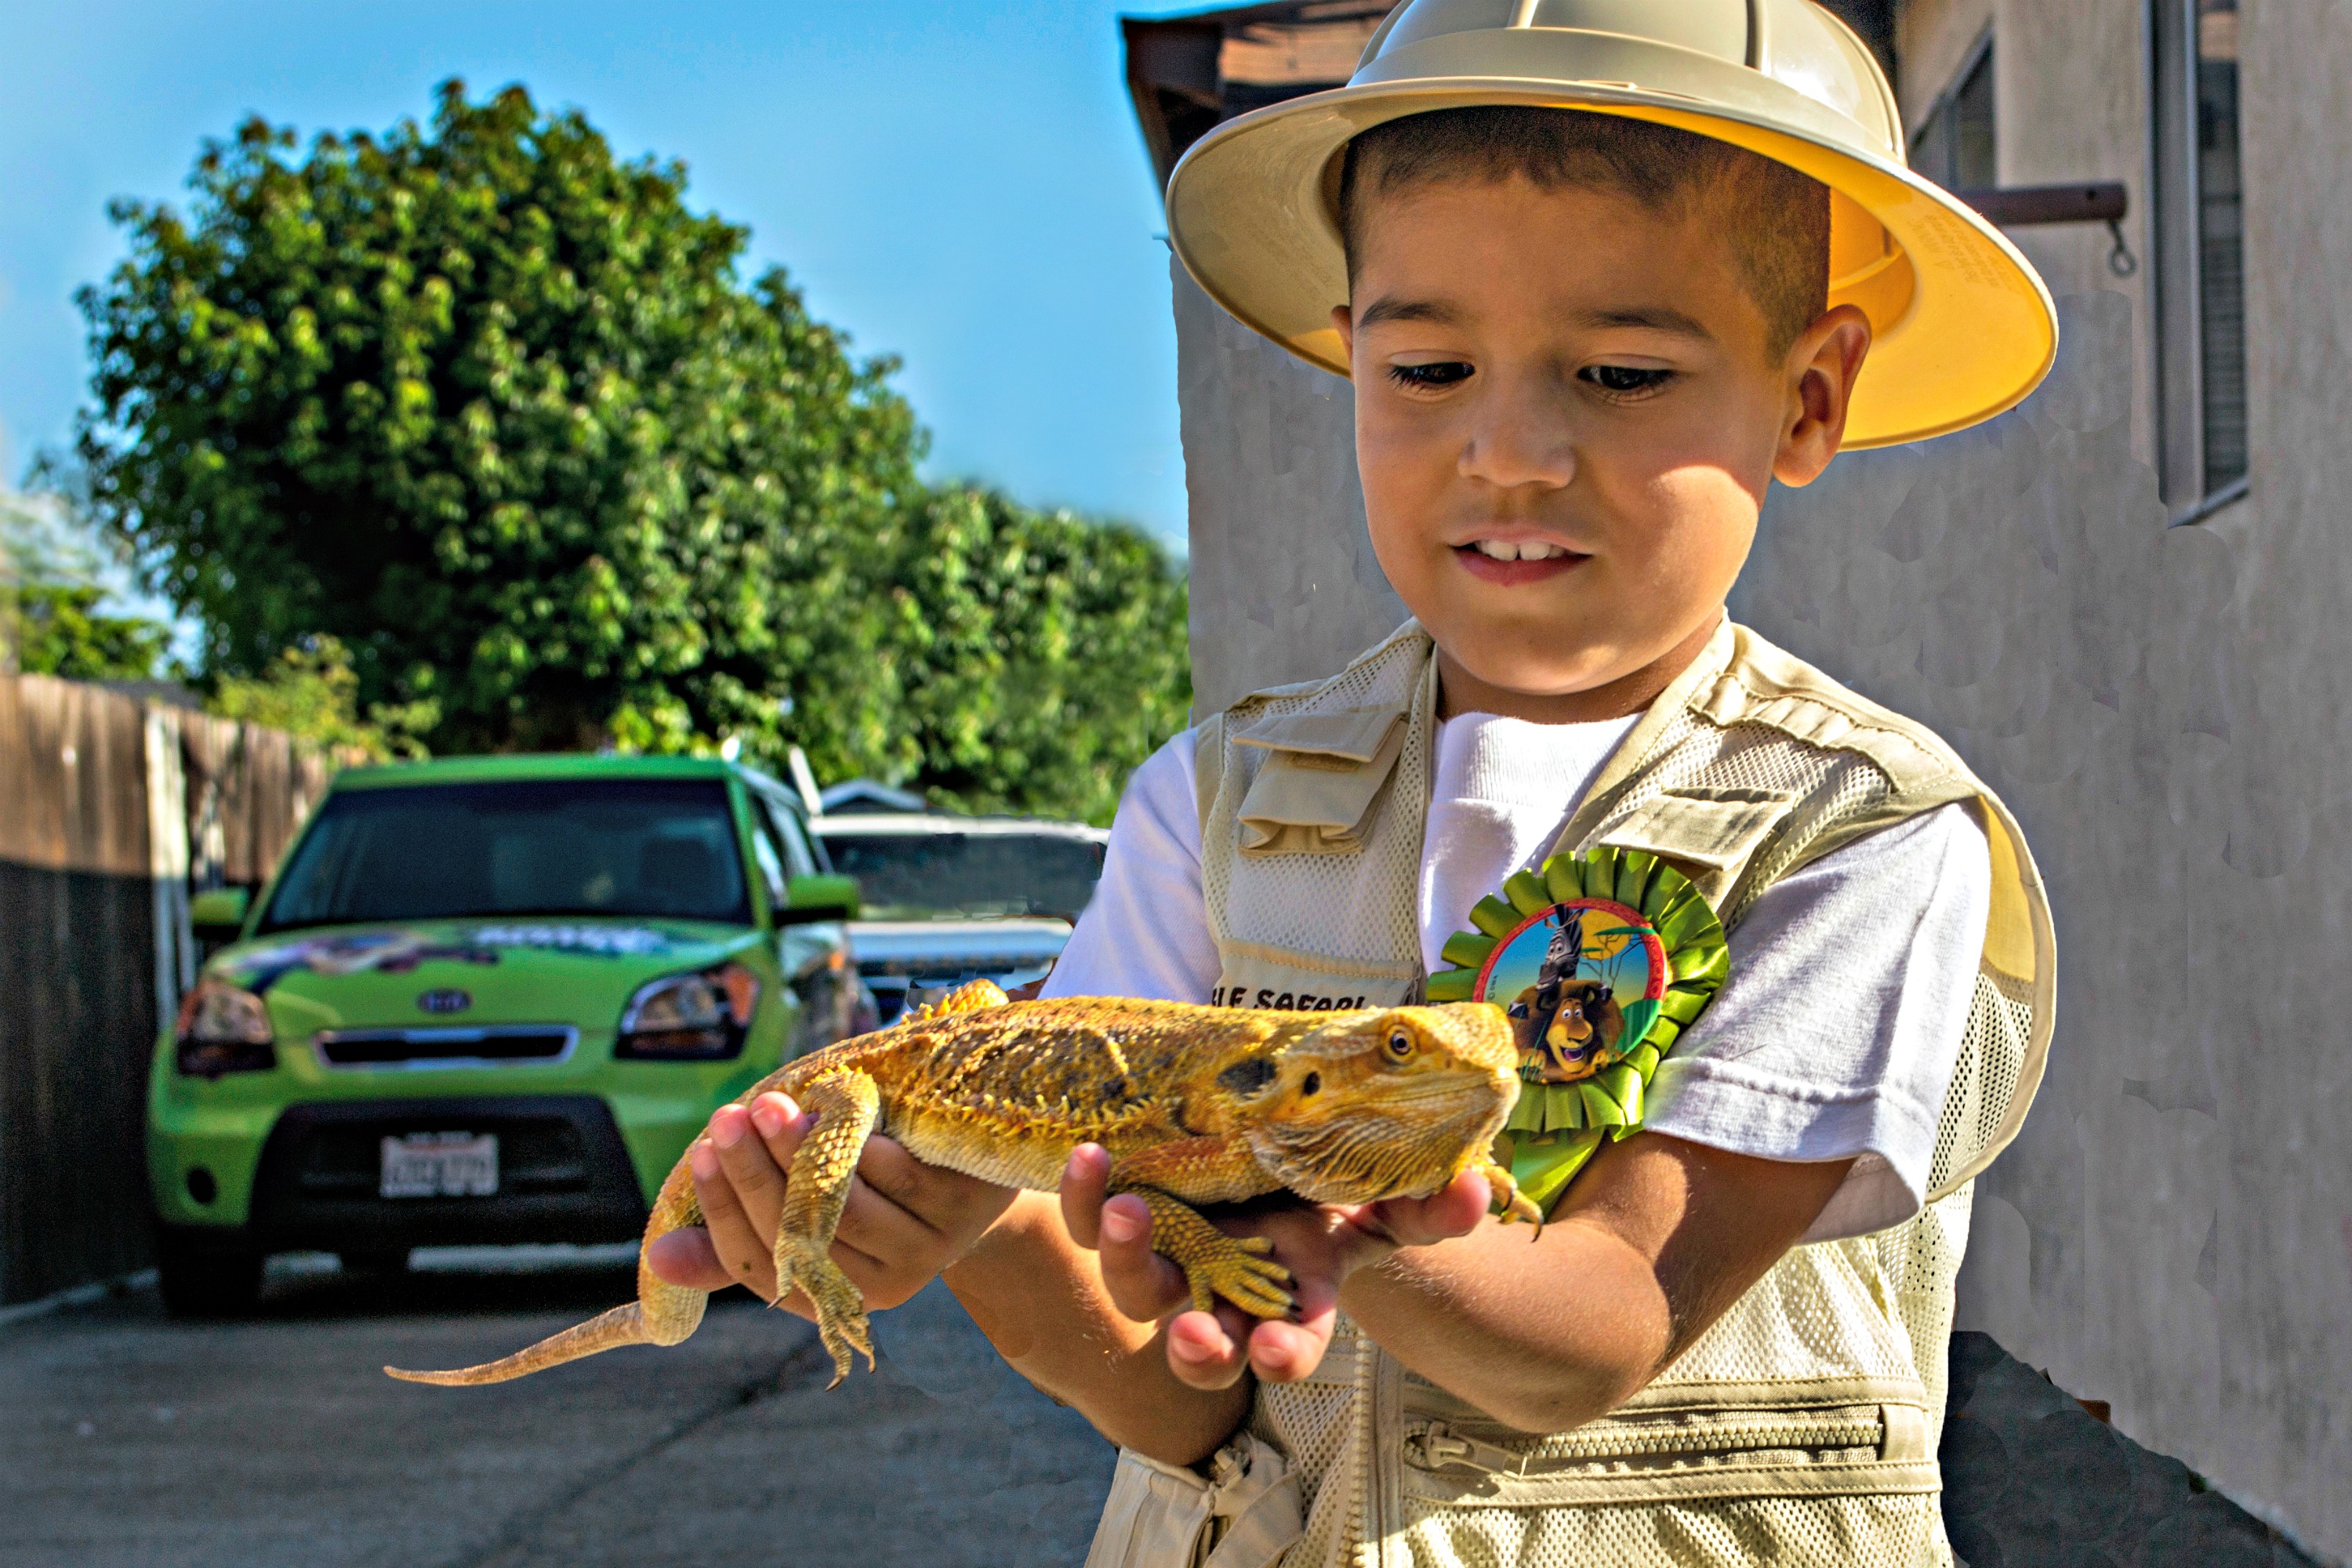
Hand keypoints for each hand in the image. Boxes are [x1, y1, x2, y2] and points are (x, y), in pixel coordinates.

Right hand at [643, 1092, 1018, 1316]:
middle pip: (799, 1234)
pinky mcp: (962, 1205)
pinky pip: (899, 1173)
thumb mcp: (806, 1210)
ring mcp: (927, 1247)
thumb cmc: (872, 1186)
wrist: (975, 1171)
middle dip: (756, 1171)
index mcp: (831, 1291)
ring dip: (803, 1152)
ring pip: (847, 1206)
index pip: (756, 1264)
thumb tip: (658, 1257)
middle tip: (730, 1115)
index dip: (722, 1211)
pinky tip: (837, 1105)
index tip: (700, 1155)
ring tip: (776, 1105)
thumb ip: (738, 1233)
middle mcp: (880, 1285)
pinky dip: (863, 1142)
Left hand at [1057, 1144, 1489, 1389]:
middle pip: (1199, 1346)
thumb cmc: (1343, 1190)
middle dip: (1193, 1346)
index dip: (1281, 1355)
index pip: (1289, 1347)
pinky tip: (1088, 1157)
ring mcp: (1174, 1257)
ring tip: (1121, 1210)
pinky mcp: (1133, 1210)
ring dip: (1122, 1257)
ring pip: (1135, 1286)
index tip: (1269, 1352)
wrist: (1279, 1155)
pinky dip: (1087, 1195)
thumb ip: (1429, 1206)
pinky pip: (1095, 1216)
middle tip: (1185, 1326)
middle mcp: (1228, 1294)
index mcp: (1294, 1299)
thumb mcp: (1391, 1199)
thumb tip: (1472, 1191)